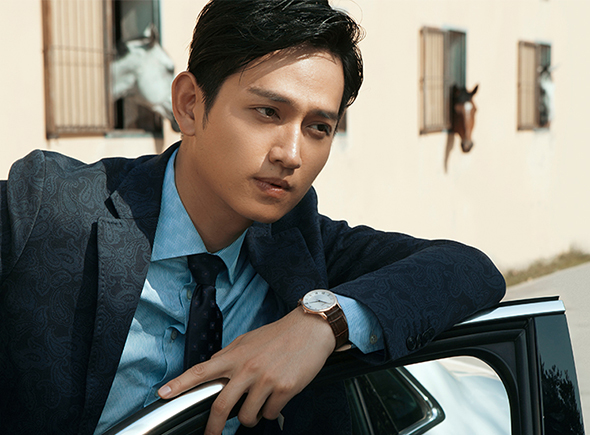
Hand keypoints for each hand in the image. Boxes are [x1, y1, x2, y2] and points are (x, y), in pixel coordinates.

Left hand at [158, 307, 335, 434]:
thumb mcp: (248, 341)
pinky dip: (270, 411)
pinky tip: (277, 396)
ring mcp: (265, 380)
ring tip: (260, 401)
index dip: (180, 383)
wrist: (310, 330)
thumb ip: (229, 356)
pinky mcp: (284, 389)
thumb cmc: (278, 335)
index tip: (163, 393)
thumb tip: (212, 370)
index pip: (201, 371)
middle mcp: (247, 368)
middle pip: (220, 406)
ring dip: (251, 416)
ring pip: (246, 417)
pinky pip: (269, 414)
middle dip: (213, 428)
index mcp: (235, 355)